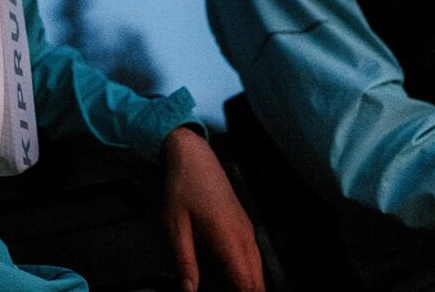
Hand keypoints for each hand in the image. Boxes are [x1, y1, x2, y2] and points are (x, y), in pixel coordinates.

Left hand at [159, 126, 264, 291]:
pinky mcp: (243, 225)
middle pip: (257, 279)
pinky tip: (239, 282)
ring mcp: (246, 230)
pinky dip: (250, 274)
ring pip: (258, 269)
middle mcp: (243, 235)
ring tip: (240, 291)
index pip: (245, 282)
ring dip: (251, 285)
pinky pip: (254, 257)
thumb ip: (184, 262)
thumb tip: (189, 290)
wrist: (194, 156)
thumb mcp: (175, 227)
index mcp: (228, 238)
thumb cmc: (184, 187)